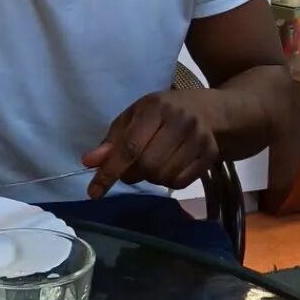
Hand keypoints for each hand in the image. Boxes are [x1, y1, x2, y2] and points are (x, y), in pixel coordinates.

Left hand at [81, 90, 219, 198]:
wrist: (207, 110)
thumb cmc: (162, 113)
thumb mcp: (133, 118)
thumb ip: (112, 141)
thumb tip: (89, 162)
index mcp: (155, 108)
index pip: (129, 147)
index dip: (110, 171)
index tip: (94, 191)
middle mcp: (179, 121)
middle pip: (147, 165)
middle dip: (132, 174)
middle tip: (131, 168)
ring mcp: (198, 138)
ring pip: (163, 176)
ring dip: (151, 178)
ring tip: (153, 162)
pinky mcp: (210, 154)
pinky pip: (180, 183)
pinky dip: (168, 181)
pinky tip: (170, 166)